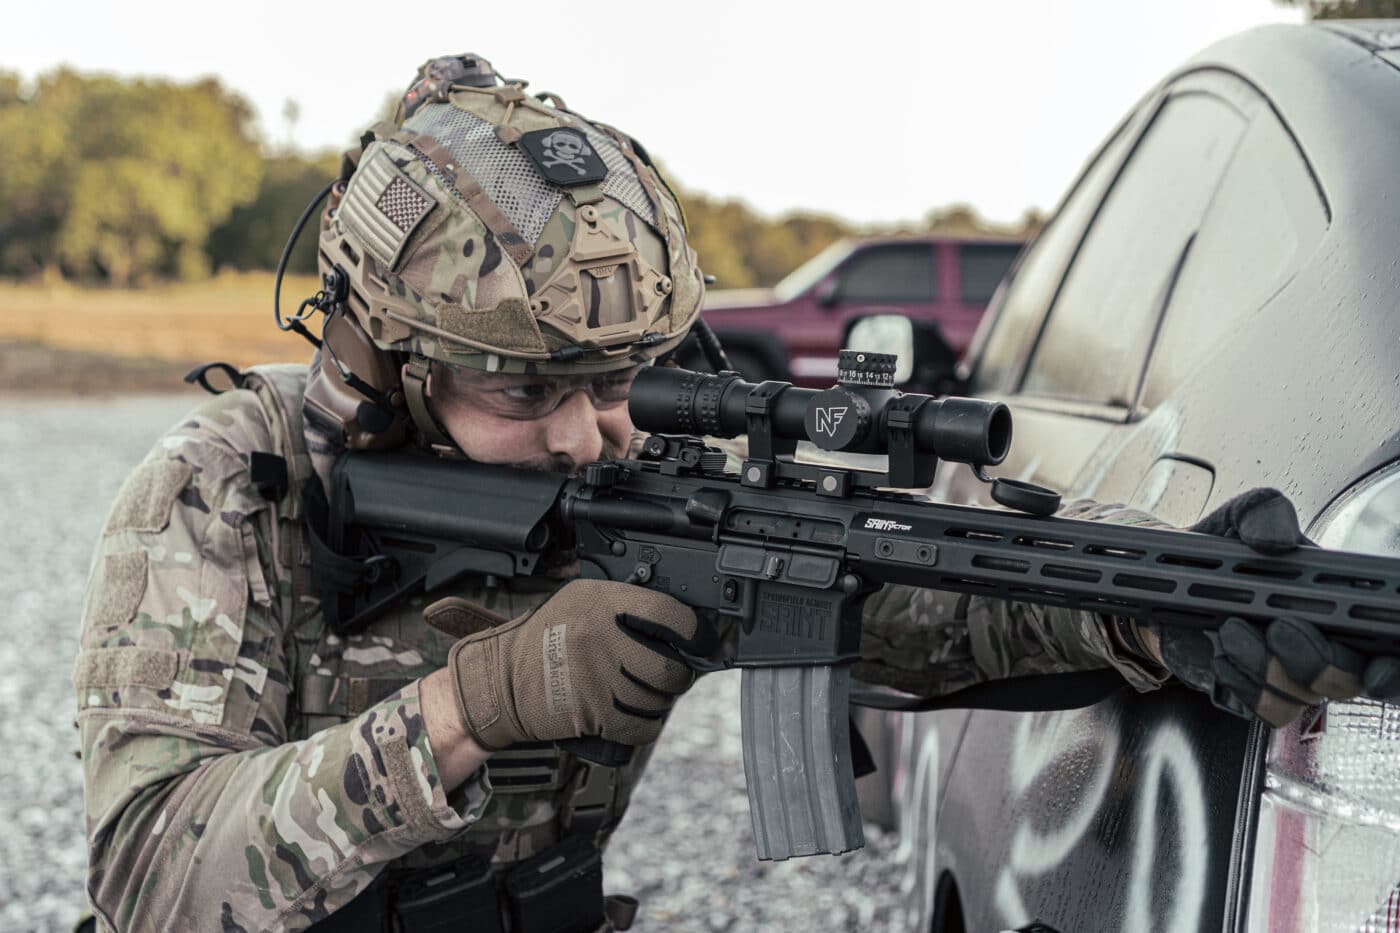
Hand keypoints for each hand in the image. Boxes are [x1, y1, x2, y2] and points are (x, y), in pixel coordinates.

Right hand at [444, 579, 714, 749]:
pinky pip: (643, 727)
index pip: (671, 615)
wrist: (501, 680)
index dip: (696, 632)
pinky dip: (646, 724)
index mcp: (603, 603)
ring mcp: (598, 680)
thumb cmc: (547, 636)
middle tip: (674, 670)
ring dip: (661, 700)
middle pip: (670, 667)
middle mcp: (603, 639)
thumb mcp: (581, 598)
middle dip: (681, 674)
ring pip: (659, 700)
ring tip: (645, 689)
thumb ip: (626, 601)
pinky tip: (635, 712)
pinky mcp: (593, 716)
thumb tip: (680, 617)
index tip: (703, 640)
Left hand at [1142, 489, 1399, 725]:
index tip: (1375, 667)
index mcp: (1340, 601)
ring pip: (1301, 694)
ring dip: (1263, 664)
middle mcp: (1327, 643)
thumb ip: (1264, 514)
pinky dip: (1241, 682)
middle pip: (1348, 679)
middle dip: (1316, 658)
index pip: (1388, 643)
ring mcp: (1294, 673)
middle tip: (1278, 625)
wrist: (1174, 581)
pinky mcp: (1259, 693)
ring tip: (1230, 626)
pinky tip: (1223, 653)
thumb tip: (1276, 540)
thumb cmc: (1223, 551)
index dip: (1391, 664)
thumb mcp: (1240, 518)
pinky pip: (1266, 707)